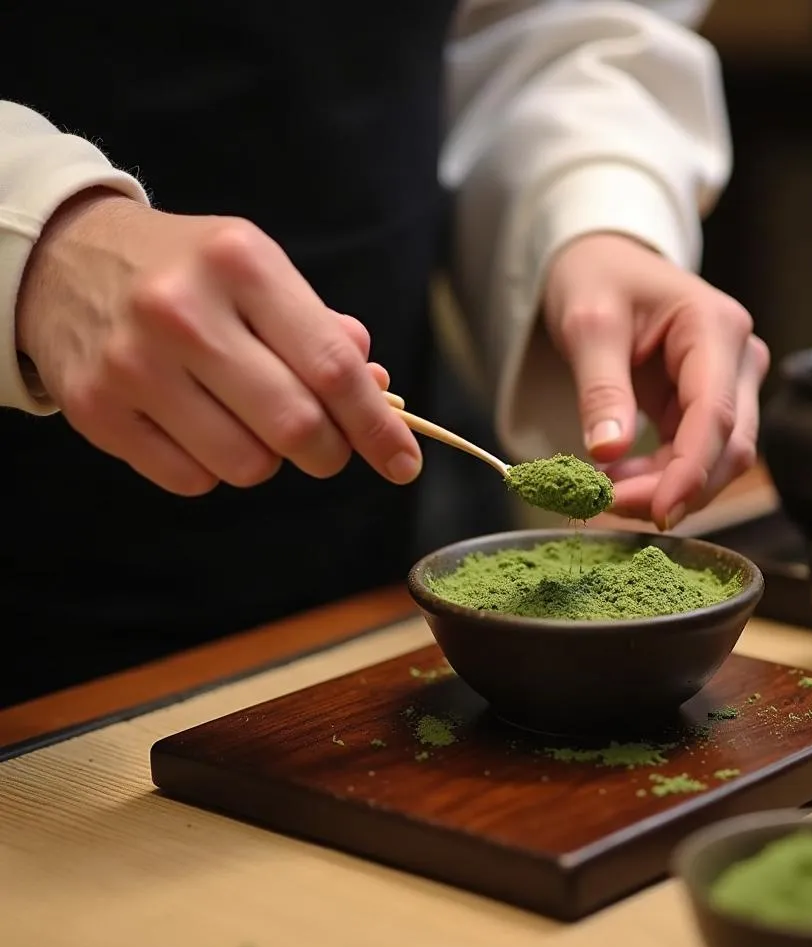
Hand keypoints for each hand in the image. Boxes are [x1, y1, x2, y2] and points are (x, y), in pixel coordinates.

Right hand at [16, 189, 421, 495]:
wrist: (65, 259)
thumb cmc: (187, 271)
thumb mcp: (260, 272)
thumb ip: (323, 331)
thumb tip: (380, 391)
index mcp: (241, 264)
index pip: (332, 367)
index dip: (378, 427)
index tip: (403, 462)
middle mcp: (183, 312)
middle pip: (296, 426)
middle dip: (329, 452)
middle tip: (327, 447)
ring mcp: (134, 364)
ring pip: (247, 465)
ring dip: (268, 460)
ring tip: (248, 420)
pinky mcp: (98, 410)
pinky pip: (193, 480)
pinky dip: (213, 468)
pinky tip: (198, 425)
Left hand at [544, 232, 768, 529]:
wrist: (604, 263)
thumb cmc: (599, 278)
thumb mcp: (588, 325)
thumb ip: (601, 389)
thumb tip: (607, 453)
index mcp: (715, 327)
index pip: (715, 414)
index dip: (689, 472)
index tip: (655, 512)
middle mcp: (738, 358)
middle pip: (728, 447)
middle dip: (674, 489)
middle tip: (606, 505)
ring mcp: (730, 384)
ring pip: (716, 460)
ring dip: (664, 489)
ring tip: (601, 491)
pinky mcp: (708, 405)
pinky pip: (693, 456)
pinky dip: (658, 478)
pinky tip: (616, 479)